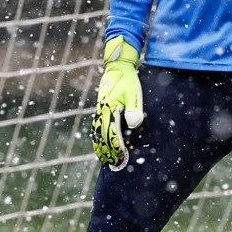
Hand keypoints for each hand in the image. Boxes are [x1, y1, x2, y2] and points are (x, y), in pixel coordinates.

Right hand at [91, 36, 143, 168]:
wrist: (118, 67)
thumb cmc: (128, 80)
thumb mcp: (134, 92)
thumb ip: (134, 108)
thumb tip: (133, 124)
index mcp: (109, 109)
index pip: (111, 134)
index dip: (116, 147)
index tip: (121, 158)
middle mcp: (102, 111)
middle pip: (102, 136)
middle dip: (108, 151)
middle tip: (114, 163)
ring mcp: (100, 110)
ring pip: (97, 132)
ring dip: (101, 146)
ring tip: (105, 159)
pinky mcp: (102, 109)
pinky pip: (98, 126)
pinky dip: (99, 137)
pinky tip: (101, 144)